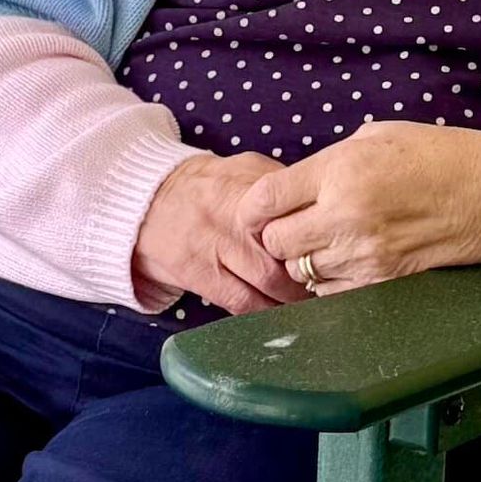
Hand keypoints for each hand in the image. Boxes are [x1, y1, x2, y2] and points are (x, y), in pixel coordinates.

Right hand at [132, 151, 314, 314]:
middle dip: (311, 272)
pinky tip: (278, 312)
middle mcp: (232, 214)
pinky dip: (265, 311)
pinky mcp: (198, 273)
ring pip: (268, 281)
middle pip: (286, 250)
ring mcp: (214, 245)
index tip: (335, 249)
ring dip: (294, 297)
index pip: (295, 213)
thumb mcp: (242, 169)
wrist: (145, 199)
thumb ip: (278, 186)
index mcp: (248, 185)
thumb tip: (321, 206)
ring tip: (309, 301)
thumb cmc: (205, 186)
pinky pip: (241, 302)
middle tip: (327, 283)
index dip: (319, 236)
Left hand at [248, 121, 480, 294]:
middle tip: (294, 225)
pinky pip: (332, 293)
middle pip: (275, 241)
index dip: (250, 209)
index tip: (253, 212)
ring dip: (305, 259)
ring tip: (327, 240)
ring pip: (301, 272)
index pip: (263, 199)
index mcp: (339, 170)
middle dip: (276, 234)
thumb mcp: (374, 138)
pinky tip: (349, 259)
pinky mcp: (385, 282)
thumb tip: (290, 189)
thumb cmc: (437, 155)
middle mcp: (346, 215)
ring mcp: (365, 254)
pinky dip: (331, 281)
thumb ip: (325, 164)